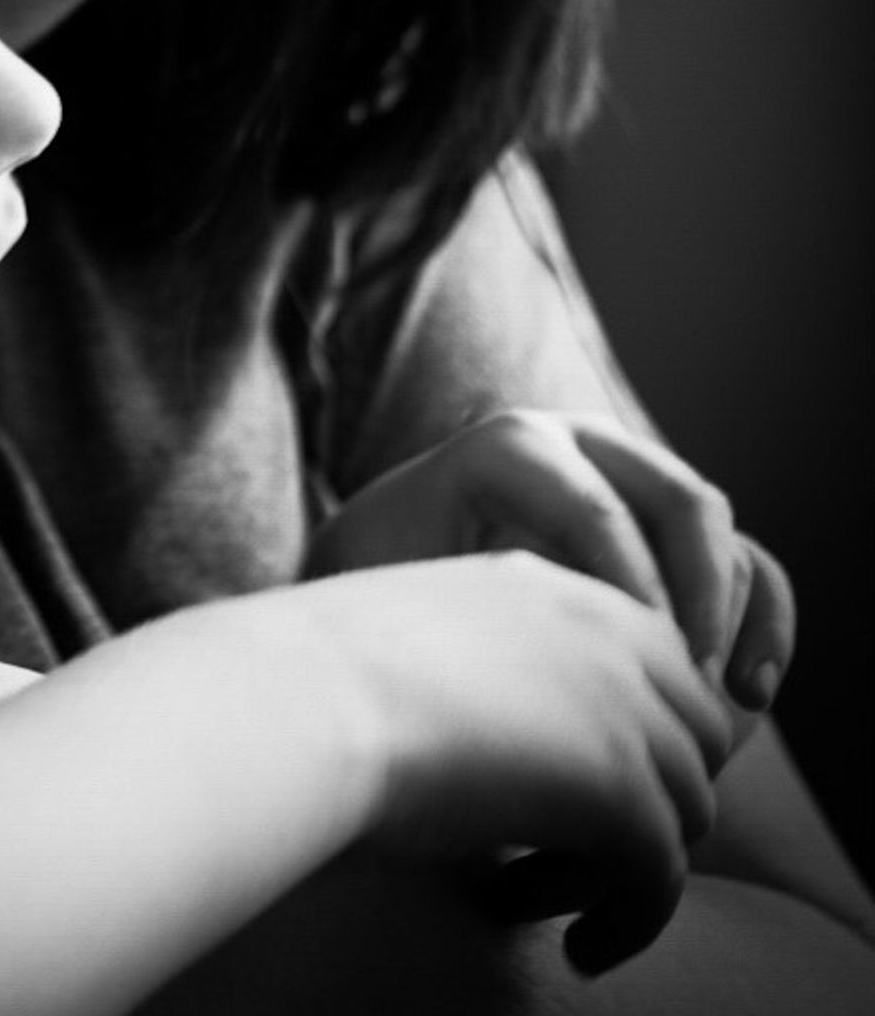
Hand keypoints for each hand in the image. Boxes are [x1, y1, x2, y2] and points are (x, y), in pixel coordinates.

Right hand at [297, 552, 734, 973]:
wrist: (297, 697)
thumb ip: (488, 669)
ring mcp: (623, 707)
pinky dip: (628, 923)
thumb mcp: (422, 640)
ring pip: (685, 813)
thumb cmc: (319, 678)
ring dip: (623, 865)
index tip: (577, 794)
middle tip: (572, 851)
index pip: (656, 666)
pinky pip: (661, 880)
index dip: (633, 738)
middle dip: (650, 800)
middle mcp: (603, 631)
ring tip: (541, 896)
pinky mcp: (621, 789)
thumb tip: (513, 744)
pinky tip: (575, 947)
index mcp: (547, 585)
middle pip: (694, 738)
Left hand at [304, 410, 794, 717]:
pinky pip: (740, 558)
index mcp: (511, 446)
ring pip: (717, 527)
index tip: (641, 670)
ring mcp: (629, 479)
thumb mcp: (389, 575)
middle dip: (700, 593)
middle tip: (693, 682)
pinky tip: (750, 692)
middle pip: (678, 497)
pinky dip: (759, 618)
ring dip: (737, 611)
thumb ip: (449, 593)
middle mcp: (581, 443)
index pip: (593, 506)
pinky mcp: (662, 528)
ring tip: (731, 699)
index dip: (628, 588)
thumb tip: (511, 636)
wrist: (386, 571)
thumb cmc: (382, 580)